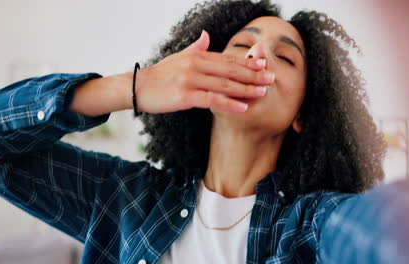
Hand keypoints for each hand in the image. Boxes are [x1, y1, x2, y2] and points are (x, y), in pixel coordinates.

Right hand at [135, 30, 274, 113]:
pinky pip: (212, 100)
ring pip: (224, 84)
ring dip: (246, 89)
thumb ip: (195, 48)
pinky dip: (229, 104)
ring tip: (263, 92)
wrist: (137, 87)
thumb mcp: (178, 58)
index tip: (264, 65)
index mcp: (197, 57)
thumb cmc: (159, 75)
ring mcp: (190, 80)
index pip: (227, 59)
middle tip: (271, 78)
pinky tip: (243, 108)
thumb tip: (206, 34)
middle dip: (253, 74)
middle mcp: (196, 66)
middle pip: (230, 70)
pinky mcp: (185, 96)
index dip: (247, 62)